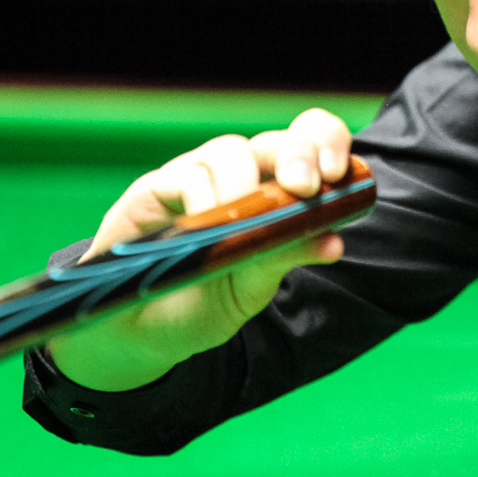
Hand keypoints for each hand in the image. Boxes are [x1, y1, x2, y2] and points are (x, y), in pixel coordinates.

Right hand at [47, 109, 353, 392]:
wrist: (138, 334)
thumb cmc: (201, 303)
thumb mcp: (250, 287)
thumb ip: (285, 255)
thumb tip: (334, 240)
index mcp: (273, 193)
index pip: (308, 144)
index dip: (327, 143)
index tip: (339, 174)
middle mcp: (238, 177)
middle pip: (276, 142)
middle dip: (297, 154)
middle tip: (308, 186)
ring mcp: (196, 179)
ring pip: (230, 151)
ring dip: (247, 182)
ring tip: (246, 223)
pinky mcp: (154, 190)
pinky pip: (185, 176)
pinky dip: (203, 195)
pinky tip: (206, 223)